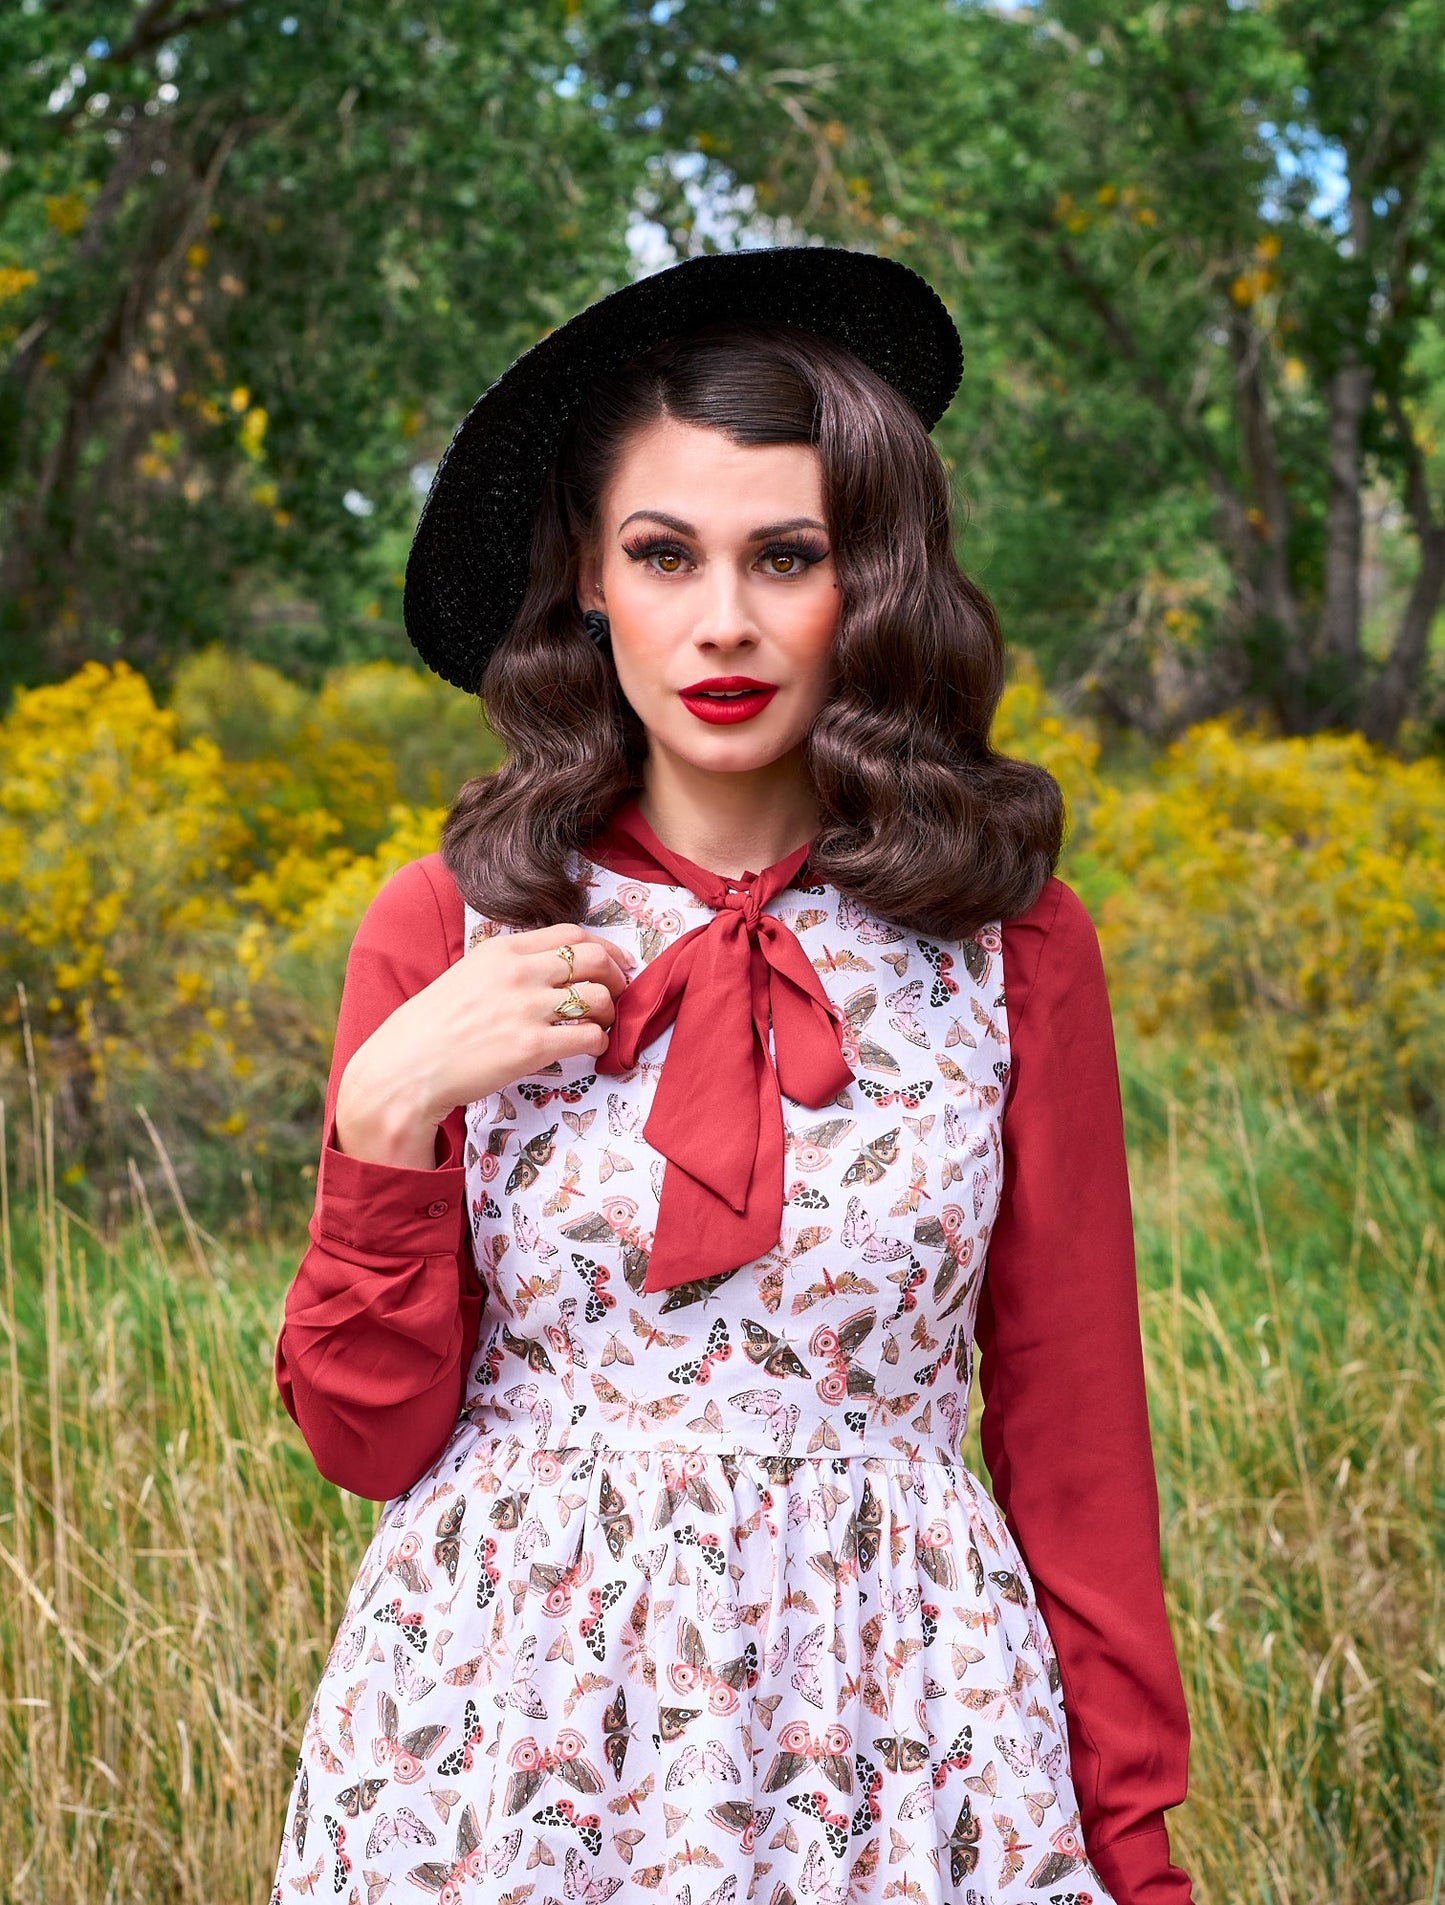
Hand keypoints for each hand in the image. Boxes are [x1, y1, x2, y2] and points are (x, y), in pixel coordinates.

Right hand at [334, 923, 635, 1167]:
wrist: (407, 1066)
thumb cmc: (434, 1026)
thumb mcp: (469, 975)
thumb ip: (509, 966)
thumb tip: (551, 970)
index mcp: (503, 949)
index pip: (572, 933)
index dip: (604, 948)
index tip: (614, 963)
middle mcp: (519, 972)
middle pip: (595, 958)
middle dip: (617, 976)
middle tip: (619, 994)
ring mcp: (528, 1007)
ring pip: (599, 997)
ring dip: (611, 1013)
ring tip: (602, 1025)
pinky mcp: (533, 1045)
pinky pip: (590, 1036)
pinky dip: (600, 1042)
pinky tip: (591, 1049)